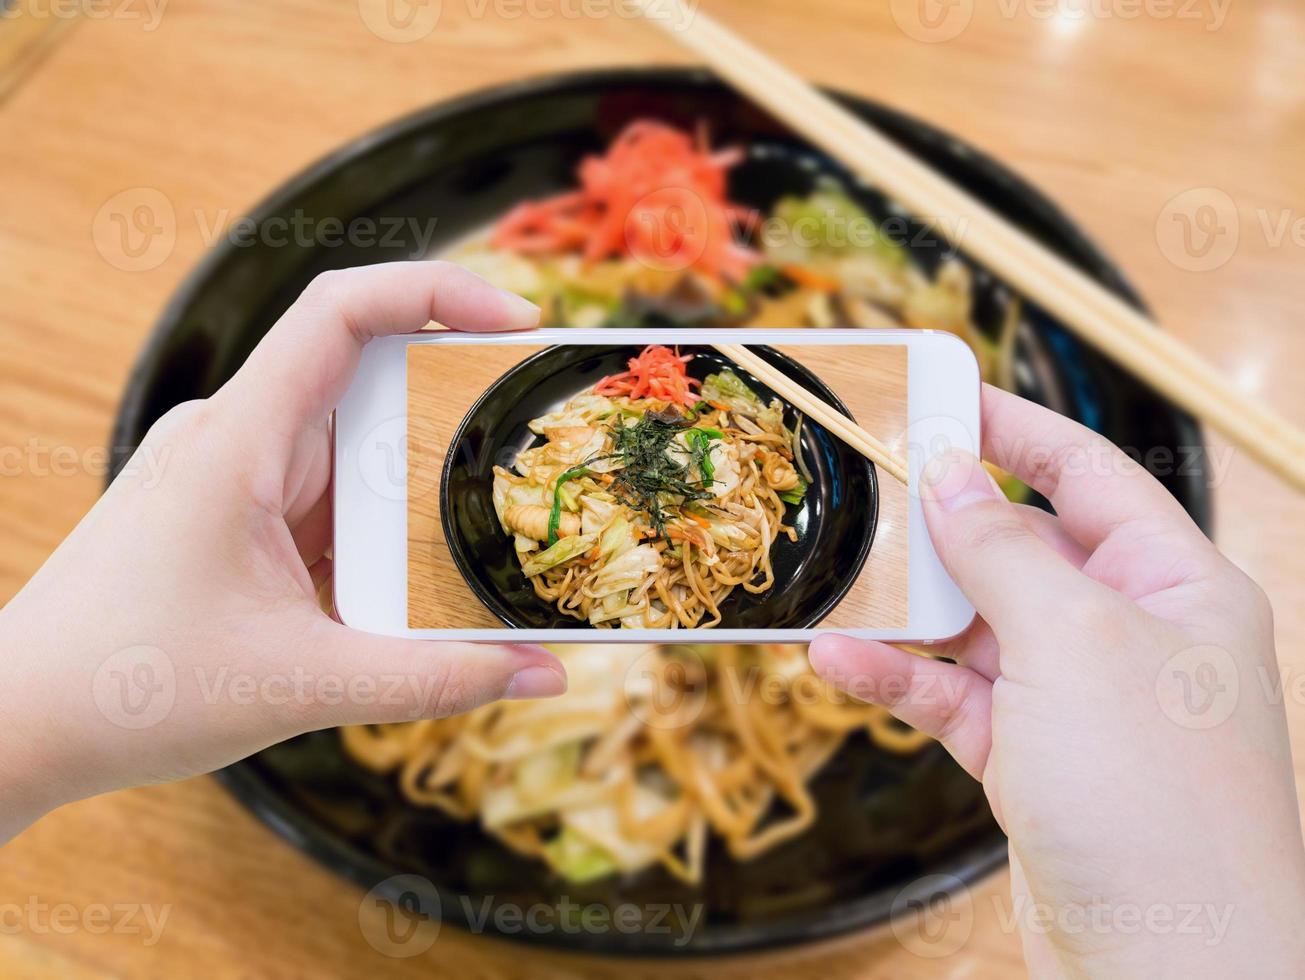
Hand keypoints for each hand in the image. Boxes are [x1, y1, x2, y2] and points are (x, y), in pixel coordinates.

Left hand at [0, 261, 565, 842]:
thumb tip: (547, 676)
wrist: (17, 727)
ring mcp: (230, 475)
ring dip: (414, 490)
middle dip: (453, 414)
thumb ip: (436, 681)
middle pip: (366, 382)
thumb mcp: (304, 686)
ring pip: (351, 450)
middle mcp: (234, 438)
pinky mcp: (231, 514)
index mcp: (237, 441)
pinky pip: (325, 498)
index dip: (436, 293)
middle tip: (531, 450)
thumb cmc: (127, 690)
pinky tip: (408, 584)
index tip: (517, 320)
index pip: (342, 312)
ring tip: (477, 541)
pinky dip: (377, 531)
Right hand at [809, 385, 1304, 975]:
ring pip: (976, 627)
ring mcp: (1078, 702)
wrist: (1166, 967)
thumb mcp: (1071, 643)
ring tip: (835, 582)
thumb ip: (1001, 551)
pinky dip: (898, 678)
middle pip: (1022, 548)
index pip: (1088, 476)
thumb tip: (946, 474)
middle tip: (864, 487)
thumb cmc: (1153, 795)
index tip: (938, 397)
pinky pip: (952, 698)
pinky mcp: (1031, 760)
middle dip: (943, 524)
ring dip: (905, 610)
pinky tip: (838, 661)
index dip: (1013, 429)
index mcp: (1175, 585)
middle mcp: (1131, 635)